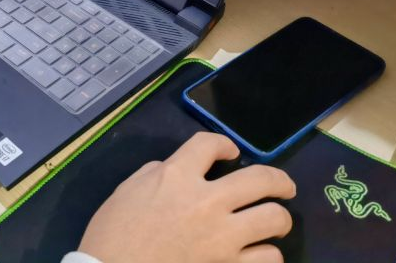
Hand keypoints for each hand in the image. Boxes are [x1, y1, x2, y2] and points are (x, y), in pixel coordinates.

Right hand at [78, 132, 295, 262]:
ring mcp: (222, 237)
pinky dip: (267, 254)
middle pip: (261, 179)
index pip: (211, 144)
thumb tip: (175, 171)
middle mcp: (207, 201)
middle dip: (278, 180)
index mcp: (176, 176)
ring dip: (277, 218)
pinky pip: (268, 258)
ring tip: (272, 222)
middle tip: (282, 186)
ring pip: (275, 218)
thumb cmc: (113, 233)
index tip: (230, 152)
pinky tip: (258, 253)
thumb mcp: (128, 190)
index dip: (225, 144)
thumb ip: (157, 174)